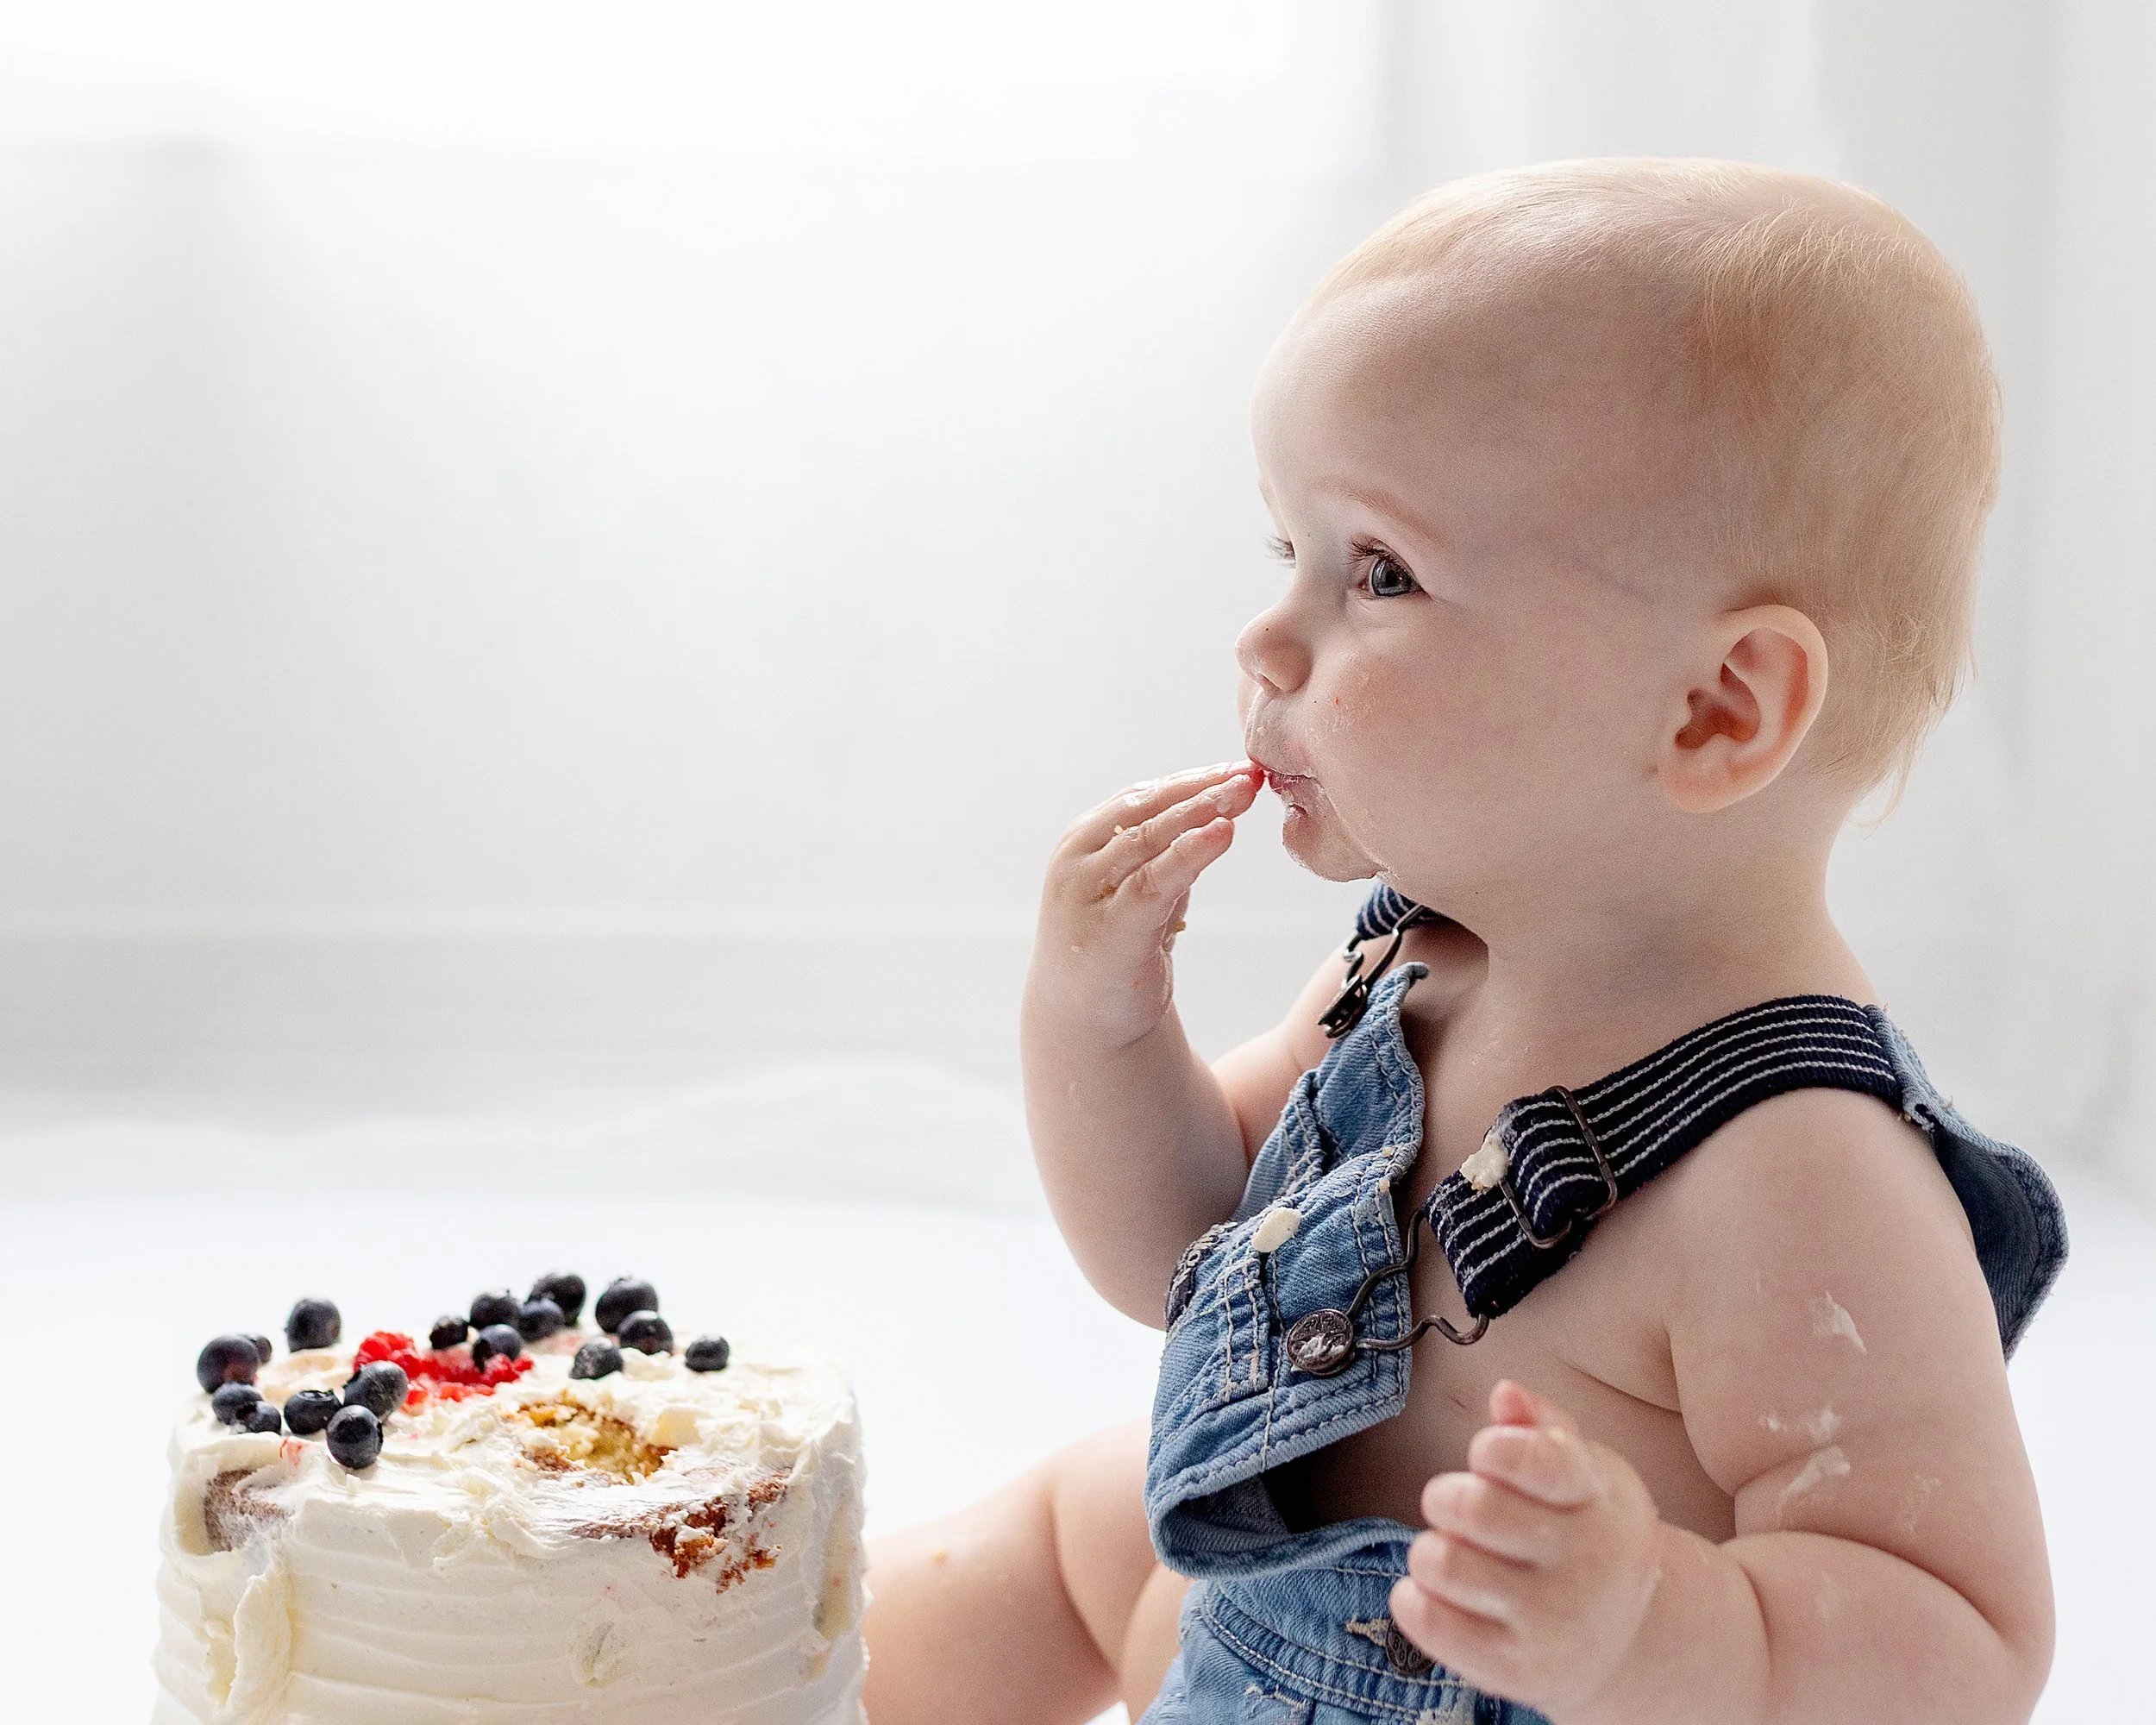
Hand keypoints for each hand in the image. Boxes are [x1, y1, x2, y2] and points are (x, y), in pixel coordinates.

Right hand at [1027, 762, 1260, 1045]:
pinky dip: (1190, 853)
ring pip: (1151, 838)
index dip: (1193, 779)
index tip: (1239, 768)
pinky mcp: (1108, 928)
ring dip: (1202, 810)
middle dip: (1202, 788)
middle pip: (1147, 810)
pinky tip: (1222, 833)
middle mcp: (1078, 859)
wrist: (1086, 1024)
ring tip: (1243, 794)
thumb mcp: (1144, 892)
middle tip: (1251, 774)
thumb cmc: (1118, 951)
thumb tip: (1220, 815)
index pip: (1143, 797)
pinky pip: (1154, 881)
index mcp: (1083, 841)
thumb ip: (1168, 856)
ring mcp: (1087, 892)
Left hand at [1390, 1381, 1662, 1716]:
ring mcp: (1553, 1623)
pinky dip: (1412, 1600)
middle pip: (1474, 1507)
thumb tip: (1505, 1392)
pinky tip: (1434, 1593)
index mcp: (1600, 1500)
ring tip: (1454, 1553)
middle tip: (1456, 1507)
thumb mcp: (1585, 1472)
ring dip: (1430, 1550)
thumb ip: (1544, 1425)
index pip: (1539, 1458)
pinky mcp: (1518, 1671)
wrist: (1631, 1637)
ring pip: (1443, 1562)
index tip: (1488, 1455)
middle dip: (1446, 1497)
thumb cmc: (1587, 1533)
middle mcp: (1586, 1566)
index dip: (1493, 1447)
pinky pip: (1430, 1622)